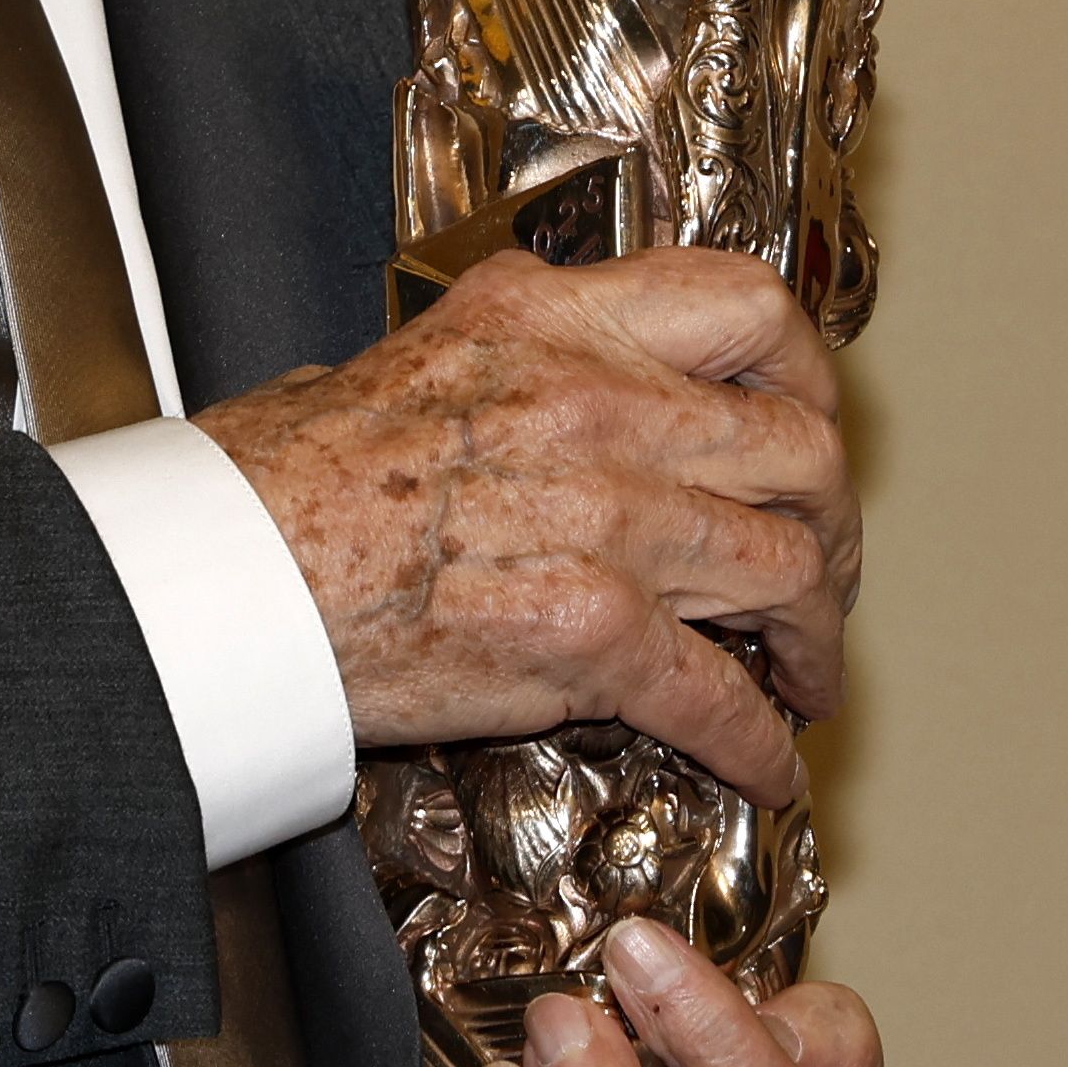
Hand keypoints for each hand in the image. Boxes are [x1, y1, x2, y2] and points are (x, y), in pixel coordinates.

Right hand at [202, 246, 855, 802]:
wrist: (235, 569)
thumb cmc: (287, 473)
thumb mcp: (413, 349)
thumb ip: (508, 356)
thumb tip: (530, 381)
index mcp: (557, 319)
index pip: (746, 304)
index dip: (805, 373)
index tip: (807, 418)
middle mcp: (603, 404)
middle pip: (799, 451)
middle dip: (832, 522)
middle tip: (821, 562)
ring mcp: (610, 520)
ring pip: (787, 571)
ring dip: (815, 638)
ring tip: (808, 673)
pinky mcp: (593, 635)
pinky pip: (722, 697)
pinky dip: (761, 743)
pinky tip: (766, 762)